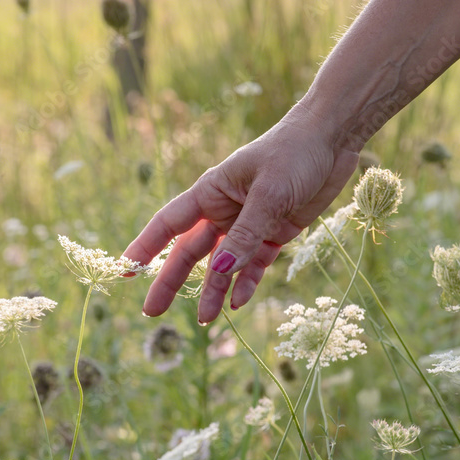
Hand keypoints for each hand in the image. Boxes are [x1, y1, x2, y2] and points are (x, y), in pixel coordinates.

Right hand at [123, 105, 360, 323]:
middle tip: (153, 311)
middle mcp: (224, 210)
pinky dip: (247, 283)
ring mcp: (249, 224)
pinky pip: (255, 265)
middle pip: (191, 252)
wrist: (333, 139)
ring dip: (214, 291)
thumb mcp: (269, 193)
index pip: (169, 224)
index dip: (146, 247)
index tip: (126, 270)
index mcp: (211, 192)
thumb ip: (245, 234)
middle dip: (172, 281)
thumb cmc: (294, 152)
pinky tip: (237, 303)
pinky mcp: (275, 234)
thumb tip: (220, 272)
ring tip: (205, 320)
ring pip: (224, 264)